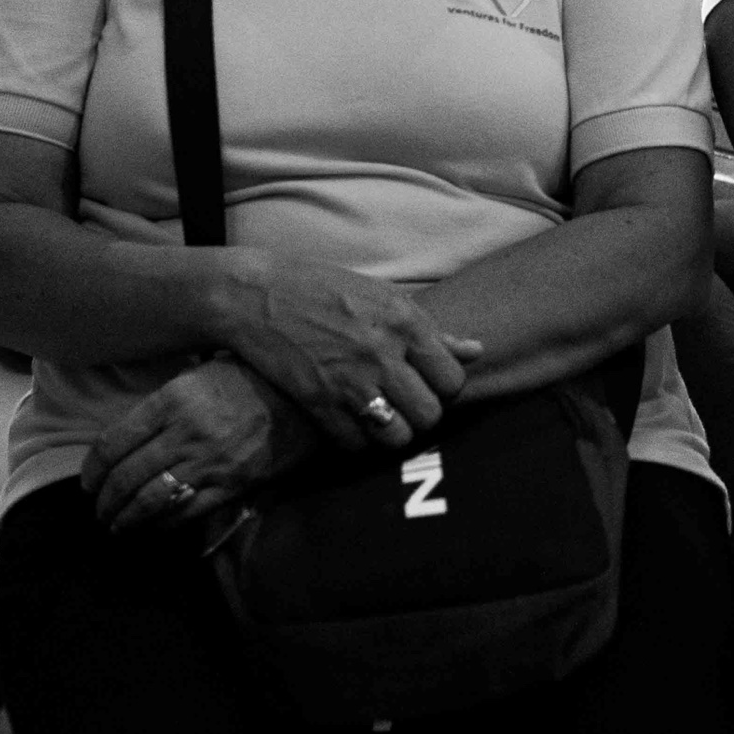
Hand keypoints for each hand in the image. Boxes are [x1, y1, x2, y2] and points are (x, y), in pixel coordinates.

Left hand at [80, 357, 320, 532]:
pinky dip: (162, 524)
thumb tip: (129, 433)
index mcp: (173, 398)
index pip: (114, 442)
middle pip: (127, 476)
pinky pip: (186, 512)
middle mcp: (185, 431)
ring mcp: (209, 461)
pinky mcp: (231, 484)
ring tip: (117, 525)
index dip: (93, 469)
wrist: (303, 396)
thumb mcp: (200, 374)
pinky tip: (152, 527)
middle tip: (99, 509)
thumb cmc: (249, 379)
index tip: (88, 481)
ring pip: (150, 499)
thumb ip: (165, 402)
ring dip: (126, 518)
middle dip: (105, 500)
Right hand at [216, 251, 480, 450]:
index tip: (425, 382)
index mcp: (406, 321)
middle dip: (419, 414)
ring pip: (397, 436)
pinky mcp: (318, 402)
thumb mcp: (384, 298)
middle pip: (430, 414)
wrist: (257, 295)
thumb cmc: (324, 289)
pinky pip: (355, 444)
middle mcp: (384, 352)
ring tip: (379, 417)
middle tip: (402, 404)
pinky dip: (354, 440)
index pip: (453, 380)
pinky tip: (347, 421)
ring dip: (390, 433)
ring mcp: (350, 380)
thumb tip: (476, 350)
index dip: (442, 387)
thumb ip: (431, 331)